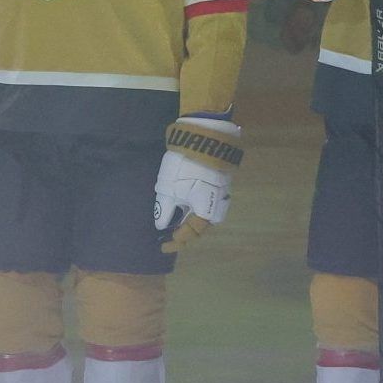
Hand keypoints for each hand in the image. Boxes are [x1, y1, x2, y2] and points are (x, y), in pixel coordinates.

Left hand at [155, 116, 240, 253]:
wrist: (202, 137)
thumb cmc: (184, 166)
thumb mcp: (169, 189)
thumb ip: (165, 209)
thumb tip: (162, 226)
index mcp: (207, 208)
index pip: (193, 232)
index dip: (178, 241)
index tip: (163, 245)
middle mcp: (218, 202)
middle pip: (204, 224)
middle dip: (189, 232)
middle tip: (173, 234)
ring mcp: (221, 189)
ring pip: (207, 212)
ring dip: (193, 218)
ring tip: (178, 220)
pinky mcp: (218, 178)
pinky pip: (208, 199)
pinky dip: (196, 205)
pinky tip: (184, 203)